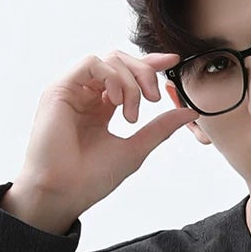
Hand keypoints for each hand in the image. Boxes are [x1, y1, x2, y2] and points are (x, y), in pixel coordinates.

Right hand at [6, 47, 198, 229]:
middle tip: (155, 98)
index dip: (150, 64)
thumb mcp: (136, 148)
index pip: (127, 74)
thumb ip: (160, 128)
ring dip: (130, 82)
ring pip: (109, 59)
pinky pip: (92, 63)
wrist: (65, 192)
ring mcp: (73, 89)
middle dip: (144, 72)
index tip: (173, 63)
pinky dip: (112, 77)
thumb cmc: (92, 178)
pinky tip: (116, 101)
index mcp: (101, 107)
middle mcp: (87, 94)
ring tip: (131, 115)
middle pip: (121, 60)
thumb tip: (190, 111)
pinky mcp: (60, 88)